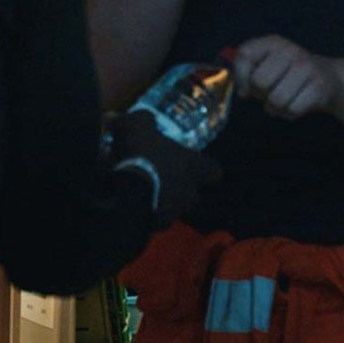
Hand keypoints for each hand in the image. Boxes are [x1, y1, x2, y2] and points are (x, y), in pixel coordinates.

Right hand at [105, 110, 222, 227]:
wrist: (129, 191)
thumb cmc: (142, 154)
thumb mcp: (138, 125)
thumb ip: (142, 119)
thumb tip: (140, 116)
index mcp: (193, 166)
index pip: (214, 171)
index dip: (205, 168)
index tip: (193, 164)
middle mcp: (190, 191)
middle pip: (194, 192)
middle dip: (180, 187)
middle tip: (162, 177)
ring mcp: (176, 212)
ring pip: (173, 206)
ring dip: (160, 198)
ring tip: (140, 189)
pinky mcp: (157, 226)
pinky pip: (153, 217)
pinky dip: (145, 210)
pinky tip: (128, 201)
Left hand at [234, 35, 341, 119]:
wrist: (330, 78)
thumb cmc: (288, 73)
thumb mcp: (267, 63)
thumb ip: (247, 70)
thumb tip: (242, 90)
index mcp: (272, 42)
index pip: (245, 55)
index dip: (240, 76)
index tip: (245, 88)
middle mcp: (290, 51)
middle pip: (259, 81)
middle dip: (260, 94)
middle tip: (268, 93)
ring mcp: (307, 68)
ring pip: (276, 99)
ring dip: (274, 107)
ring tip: (281, 100)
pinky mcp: (319, 87)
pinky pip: (292, 110)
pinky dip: (289, 113)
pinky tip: (294, 104)